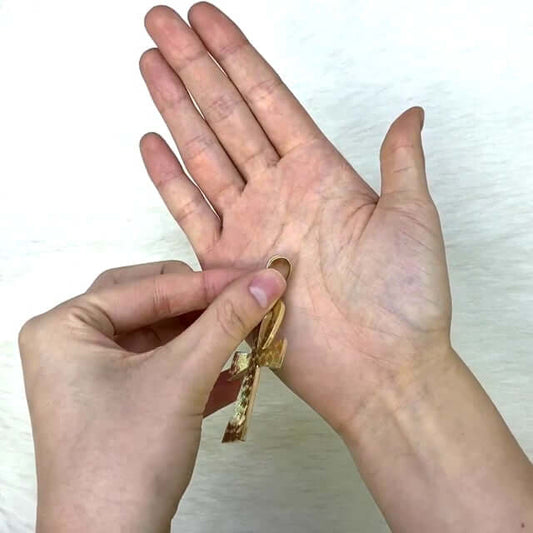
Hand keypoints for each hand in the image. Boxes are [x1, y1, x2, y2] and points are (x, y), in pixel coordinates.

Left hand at [19, 261, 285, 531]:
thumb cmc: (126, 459)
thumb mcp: (182, 377)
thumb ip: (227, 321)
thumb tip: (269, 280)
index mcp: (66, 326)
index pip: (149, 287)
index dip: (207, 284)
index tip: (255, 279)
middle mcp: (73, 345)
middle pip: (151, 304)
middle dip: (201, 309)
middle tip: (245, 304)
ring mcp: (93, 375)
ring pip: (160, 336)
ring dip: (204, 338)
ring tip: (245, 337)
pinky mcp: (116, 400)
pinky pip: (161, 366)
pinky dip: (196, 366)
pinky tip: (232, 373)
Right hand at [139, 3, 450, 433]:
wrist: (379, 369)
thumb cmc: (404, 300)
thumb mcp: (413, 218)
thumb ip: (401, 162)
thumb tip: (410, 114)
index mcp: (321, 174)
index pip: (269, 99)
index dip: (236, 56)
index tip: (207, 19)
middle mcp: (280, 193)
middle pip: (228, 114)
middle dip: (195, 66)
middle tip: (163, 23)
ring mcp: (251, 226)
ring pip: (204, 152)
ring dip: (175, 107)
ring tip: (151, 64)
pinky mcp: (227, 265)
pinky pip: (191, 211)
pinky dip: (170, 177)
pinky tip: (153, 142)